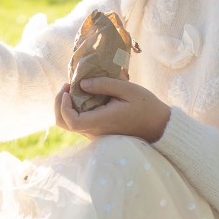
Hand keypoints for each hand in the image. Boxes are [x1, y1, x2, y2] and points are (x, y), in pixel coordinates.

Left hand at [54, 77, 171, 142]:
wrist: (159, 127)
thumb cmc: (146, 107)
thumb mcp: (128, 90)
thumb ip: (104, 85)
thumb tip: (81, 84)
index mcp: (102, 122)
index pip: (71, 121)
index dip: (63, 106)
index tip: (68, 90)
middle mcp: (96, 131)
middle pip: (64, 124)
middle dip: (59, 105)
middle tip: (66, 87)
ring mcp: (96, 134)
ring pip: (69, 125)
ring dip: (65, 107)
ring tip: (73, 89)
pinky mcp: (99, 132)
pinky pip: (79, 123)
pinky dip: (74, 110)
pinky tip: (83, 96)